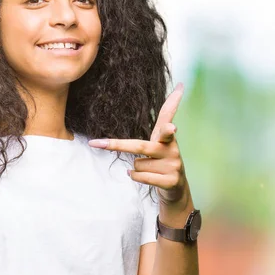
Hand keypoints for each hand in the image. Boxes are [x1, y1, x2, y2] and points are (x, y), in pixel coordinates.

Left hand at [88, 83, 189, 205]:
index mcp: (168, 137)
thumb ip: (165, 117)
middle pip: (138, 146)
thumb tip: (179, 86)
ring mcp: (173, 165)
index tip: (175, 106)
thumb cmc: (162, 159)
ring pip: (136, 165)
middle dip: (117, 146)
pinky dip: (136, 177)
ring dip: (136, 169)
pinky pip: (141, 177)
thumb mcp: (160, 139)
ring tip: (150, 170)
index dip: (173, 105)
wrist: (175, 188)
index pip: (168, 117)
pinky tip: (145, 177)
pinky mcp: (171, 180)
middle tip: (94, 144)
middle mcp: (173, 149)